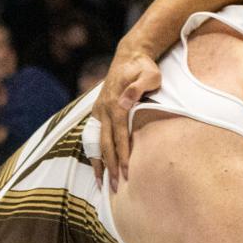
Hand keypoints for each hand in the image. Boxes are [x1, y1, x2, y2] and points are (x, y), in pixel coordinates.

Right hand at [93, 48, 162, 184]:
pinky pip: (94, 136)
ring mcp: (99, 110)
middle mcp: (104, 109)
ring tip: (100, 183)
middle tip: (114, 187)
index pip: (120, 136)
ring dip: (98, 163)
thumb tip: (127, 101)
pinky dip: (94, 152)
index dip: (123, 155)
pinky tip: (96, 166)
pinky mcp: (98, 111)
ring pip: (96, 142)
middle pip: (105, 144)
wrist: (130, 56)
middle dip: (110, 166)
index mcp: (116, 104)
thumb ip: (140, 86)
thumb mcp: (149, 73)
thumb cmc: (144, 67)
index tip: (127, 173)